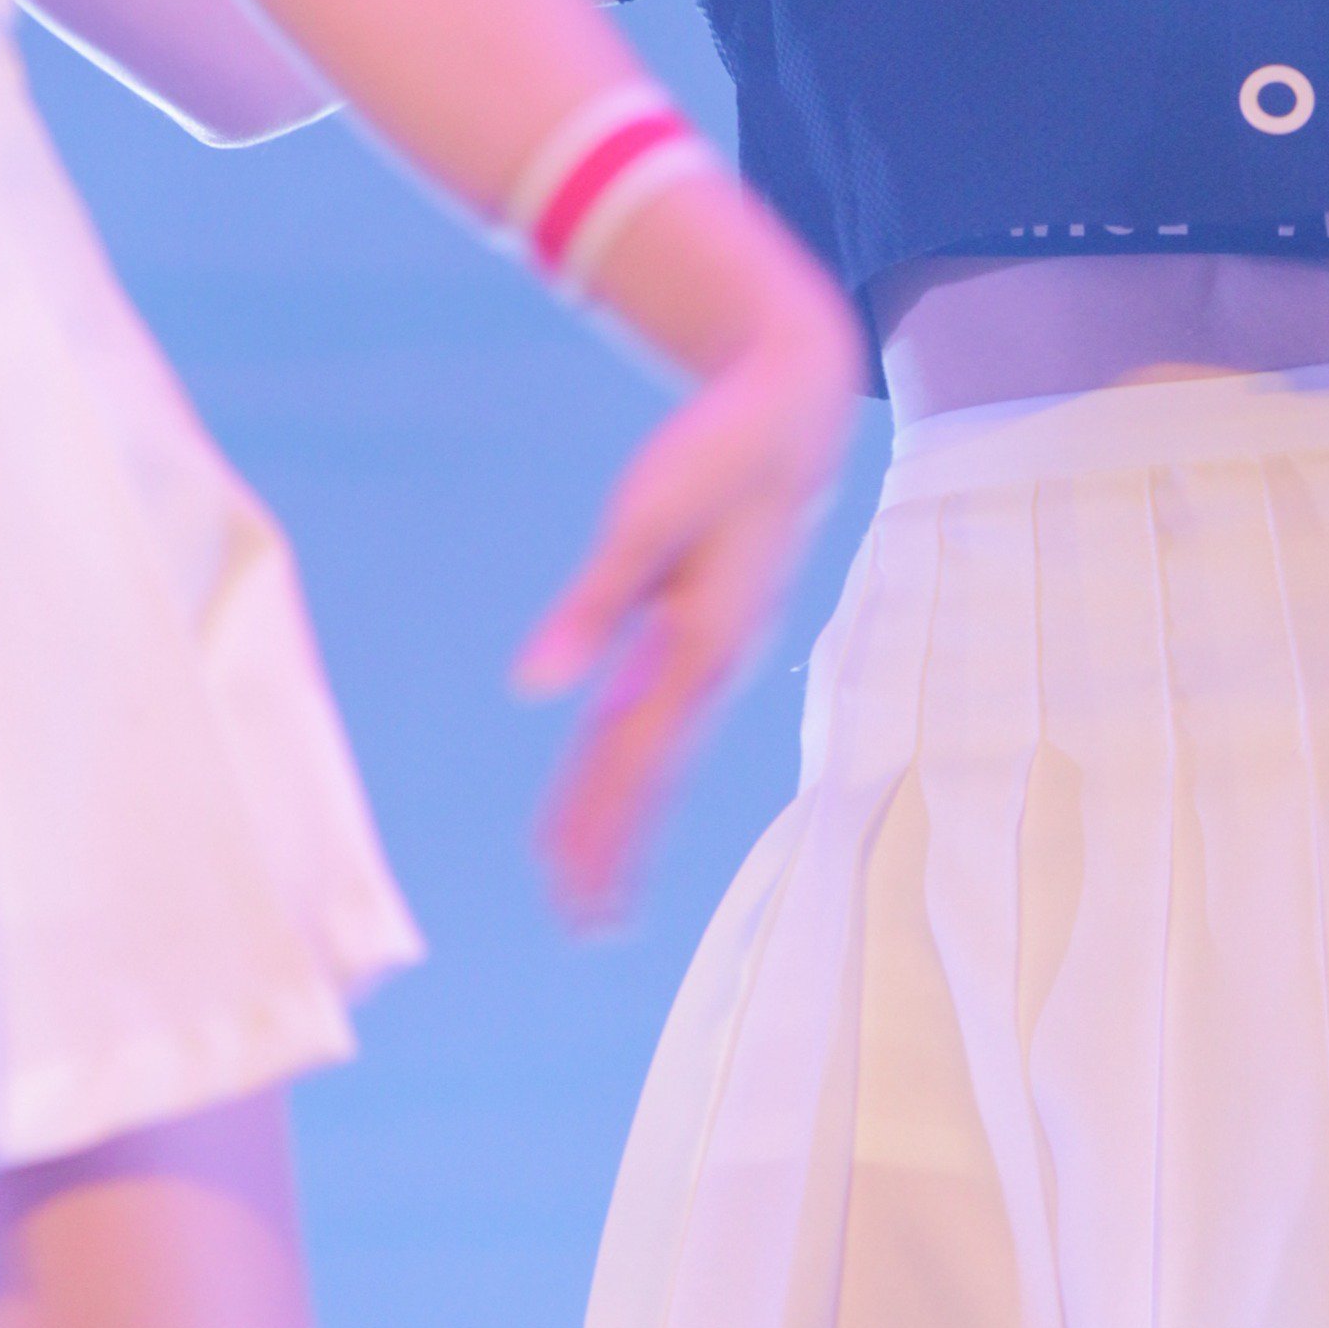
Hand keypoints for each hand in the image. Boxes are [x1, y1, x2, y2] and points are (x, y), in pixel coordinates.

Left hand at [514, 260, 858, 922]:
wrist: (795, 403)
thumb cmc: (722, 451)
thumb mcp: (648, 516)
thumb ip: (592, 606)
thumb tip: (534, 686)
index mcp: (703, 645)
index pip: (639, 761)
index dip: (603, 832)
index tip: (575, 895)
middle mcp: (713, 661)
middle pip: (649, 770)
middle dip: (612, 845)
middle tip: (579, 923)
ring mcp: (712, 647)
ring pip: (652, 744)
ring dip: (618, 809)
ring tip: (582, 873)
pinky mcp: (702, 625)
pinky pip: (656, 707)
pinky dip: (626, 752)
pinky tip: (606, 773)